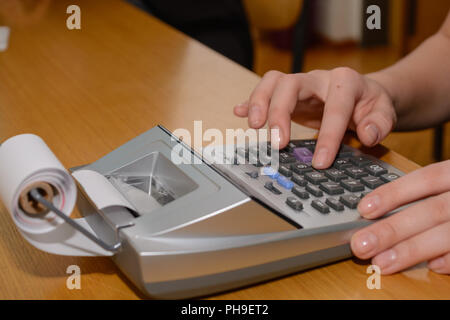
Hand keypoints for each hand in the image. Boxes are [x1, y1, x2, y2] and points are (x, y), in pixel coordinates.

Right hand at [233, 68, 396, 168]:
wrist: (361, 95)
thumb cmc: (370, 105)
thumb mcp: (384, 113)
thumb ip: (379, 123)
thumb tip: (367, 135)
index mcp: (345, 82)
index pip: (334, 108)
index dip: (327, 136)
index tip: (321, 163)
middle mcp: (317, 79)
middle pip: (289, 84)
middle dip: (279, 113)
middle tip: (278, 143)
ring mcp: (299, 85)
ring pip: (272, 82)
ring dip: (259, 102)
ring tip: (254, 126)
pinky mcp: (286, 95)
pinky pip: (264, 91)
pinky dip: (249, 102)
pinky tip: (238, 112)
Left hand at [351, 160, 449, 273]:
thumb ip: (430, 190)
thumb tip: (380, 209)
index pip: (427, 178)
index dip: (394, 193)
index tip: (364, 208)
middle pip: (433, 211)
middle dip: (394, 229)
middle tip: (361, 245)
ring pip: (449, 233)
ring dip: (415, 250)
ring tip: (383, 262)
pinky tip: (434, 267)